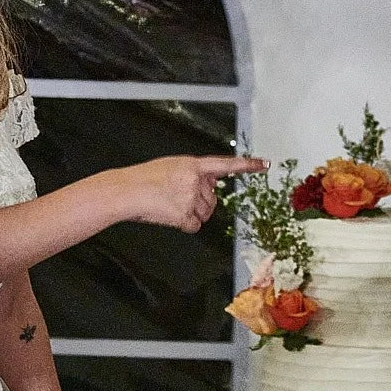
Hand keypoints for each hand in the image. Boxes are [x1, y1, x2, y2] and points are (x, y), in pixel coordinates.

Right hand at [112, 155, 265, 232]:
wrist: (126, 191)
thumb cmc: (145, 178)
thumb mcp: (172, 166)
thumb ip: (195, 173)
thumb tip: (214, 182)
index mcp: (193, 164)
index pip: (226, 164)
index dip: (247, 165)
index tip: (264, 165)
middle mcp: (196, 180)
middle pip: (213, 200)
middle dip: (200, 202)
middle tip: (176, 198)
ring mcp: (191, 198)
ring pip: (204, 214)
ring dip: (191, 213)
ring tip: (169, 204)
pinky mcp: (184, 215)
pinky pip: (194, 226)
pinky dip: (184, 225)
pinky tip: (169, 215)